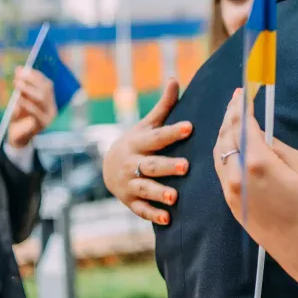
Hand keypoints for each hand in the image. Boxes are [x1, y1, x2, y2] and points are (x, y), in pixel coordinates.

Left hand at [7, 68, 55, 148]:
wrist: (17, 137)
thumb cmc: (19, 117)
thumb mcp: (19, 100)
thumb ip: (21, 87)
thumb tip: (19, 69)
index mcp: (49, 101)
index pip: (47, 84)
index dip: (36, 75)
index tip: (23, 69)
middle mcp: (52, 107)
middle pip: (46, 89)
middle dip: (32, 80)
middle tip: (18, 75)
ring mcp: (49, 116)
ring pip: (42, 98)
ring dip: (28, 89)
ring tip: (16, 84)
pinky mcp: (43, 125)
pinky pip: (36, 112)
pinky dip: (26, 104)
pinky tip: (18, 99)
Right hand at [101, 79, 190, 224]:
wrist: (107, 167)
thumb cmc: (138, 142)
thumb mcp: (147, 125)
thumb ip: (164, 106)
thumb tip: (175, 79)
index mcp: (139, 142)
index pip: (158, 137)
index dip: (173, 132)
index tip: (190, 126)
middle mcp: (132, 163)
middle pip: (151, 165)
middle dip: (168, 166)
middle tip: (186, 166)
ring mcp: (129, 184)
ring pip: (144, 189)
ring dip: (159, 193)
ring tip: (175, 197)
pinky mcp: (130, 201)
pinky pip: (140, 210)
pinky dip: (153, 215)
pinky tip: (167, 218)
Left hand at [213, 89, 297, 283]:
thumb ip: (280, 148)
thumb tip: (265, 140)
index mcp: (257, 163)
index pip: (242, 125)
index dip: (241, 106)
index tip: (242, 92)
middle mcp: (237, 177)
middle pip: (226, 137)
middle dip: (230, 116)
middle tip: (236, 101)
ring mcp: (232, 194)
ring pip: (219, 155)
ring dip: (224, 135)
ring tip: (233, 121)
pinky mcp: (233, 206)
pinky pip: (222, 172)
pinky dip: (224, 154)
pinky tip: (233, 149)